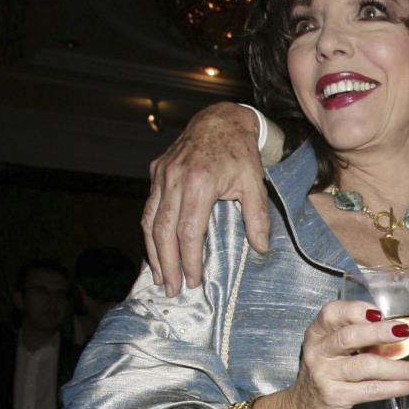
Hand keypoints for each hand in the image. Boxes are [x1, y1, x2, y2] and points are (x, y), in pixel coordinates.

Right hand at [141, 103, 268, 293]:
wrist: (221, 119)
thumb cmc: (239, 152)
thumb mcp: (254, 182)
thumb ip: (257, 216)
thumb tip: (260, 248)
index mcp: (200, 182)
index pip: (188, 231)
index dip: (189, 260)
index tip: (193, 281)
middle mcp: (175, 178)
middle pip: (163, 230)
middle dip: (167, 264)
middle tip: (171, 289)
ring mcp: (162, 173)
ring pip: (149, 220)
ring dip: (152, 252)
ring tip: (159, 276)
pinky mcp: (156, 171)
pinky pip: (149, 207)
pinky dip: (150, 231)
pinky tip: (154, 250)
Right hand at [256, 302, 408, 408]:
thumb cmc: (323, 376)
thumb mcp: (328, 349)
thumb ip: (352, 335)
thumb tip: (395, 328)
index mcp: (317, 333)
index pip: (332, 312)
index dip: (357, 310)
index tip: (380, 312)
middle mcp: (318, 351)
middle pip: (350, 337)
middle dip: (380, 333)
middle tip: (405, 332)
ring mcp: (326, 375)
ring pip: (366, 365)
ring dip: (398, 367)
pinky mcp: (336, 397)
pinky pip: (371, 389)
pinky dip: (395, 387)